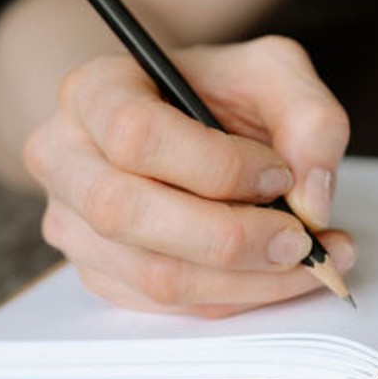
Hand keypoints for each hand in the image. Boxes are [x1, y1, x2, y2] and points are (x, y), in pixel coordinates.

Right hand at [22, 34, 355, 317]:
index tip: (279, 174)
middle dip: (230, 237)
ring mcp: (71, 223)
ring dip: (245, 280)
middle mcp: (64, 157)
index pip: (136, 135)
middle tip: (302, 238)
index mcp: (94, 91)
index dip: (215, 165)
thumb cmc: (221, 90)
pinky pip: (167, 305)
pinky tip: (281, 273)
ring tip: (313, 260)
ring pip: (152, 275)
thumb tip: (312, 201)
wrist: (188, 118)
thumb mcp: (275, 72)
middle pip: (128, 214)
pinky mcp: (98, 273)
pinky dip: (235, 297)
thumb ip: (309, 118)